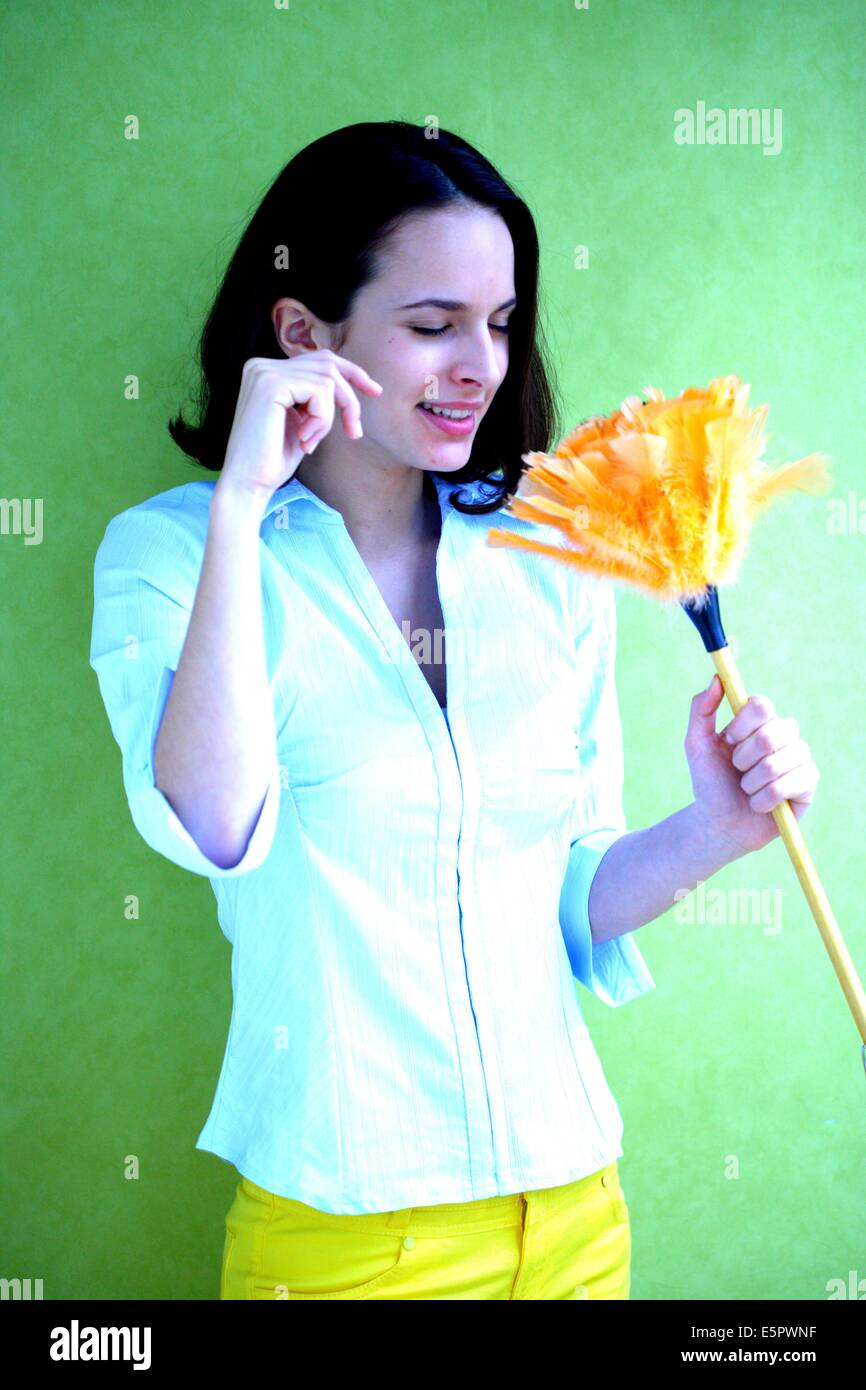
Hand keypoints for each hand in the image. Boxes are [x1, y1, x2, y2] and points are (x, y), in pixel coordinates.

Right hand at [218, 350, 382, 503]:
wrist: (247, 484)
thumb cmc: (272, 461)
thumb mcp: (300, 421)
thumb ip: (314, 399)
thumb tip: (347, 385)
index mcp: (267, 372)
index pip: (319, 359)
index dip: (352, 372)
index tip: (375, 391)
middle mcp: (262, 365)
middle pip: (328, 365)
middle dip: (349, 399)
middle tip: (354, 432)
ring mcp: (265, 372)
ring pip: (328, 380)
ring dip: (328, 418)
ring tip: (310, 442)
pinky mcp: (271, 385)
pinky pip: (320, 392)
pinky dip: (321, 420)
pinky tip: (303, 439)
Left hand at [684, 675, 819, 858]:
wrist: (718, 822)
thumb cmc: (710, 782)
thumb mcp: (697, 745)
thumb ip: (701, 710)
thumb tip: (716, 679)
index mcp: (760, 721)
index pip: (761, 705)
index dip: (742, 725)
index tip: (728, 740)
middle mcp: (785, 734)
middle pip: (772, 733)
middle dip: (743, 758)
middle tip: (737, 770)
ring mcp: (800, 758)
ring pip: (777, 762)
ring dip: (751, 782)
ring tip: (747, 789)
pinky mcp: (808, 784)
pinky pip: (787, 785)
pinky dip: (763, 800)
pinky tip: (759, 805)